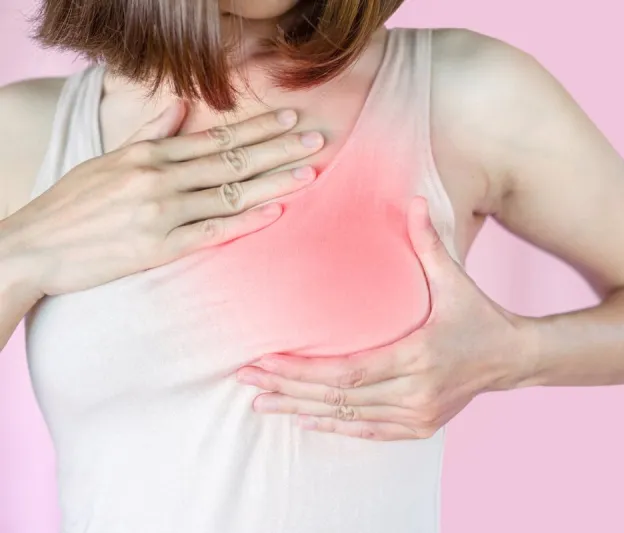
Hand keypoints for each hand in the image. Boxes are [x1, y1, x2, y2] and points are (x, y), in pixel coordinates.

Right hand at [0, 101, 324, 296]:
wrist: (33, 247)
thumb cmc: (73, 204)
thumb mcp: (109, 161)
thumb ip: (150, 134)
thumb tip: (180, 106)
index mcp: (149, 155)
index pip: (215, 137)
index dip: (257, 128)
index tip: (291, 119)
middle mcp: (159, 178)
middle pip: (231, 160)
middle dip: (278, 148)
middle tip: (317, 139)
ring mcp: (161, 213)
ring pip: (229, 192)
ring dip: (273, 182)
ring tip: (309, 172)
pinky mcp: (158, 247)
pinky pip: (212, 231)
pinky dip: (245, 220)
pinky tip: (275, 212)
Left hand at [236, 196, 524, 440]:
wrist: (512, 358)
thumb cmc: (479, 315)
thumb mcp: (454, 278)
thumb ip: (429, 242)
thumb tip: (413, 198)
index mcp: (418, 355)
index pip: (347, 371)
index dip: (302, 370)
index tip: (265, 360)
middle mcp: (416, 392)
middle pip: (339, 396)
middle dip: (289, 389)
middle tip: (248, 381)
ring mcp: (418, 414)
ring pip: (349, 416)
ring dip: (303, 410)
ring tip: (263, 403)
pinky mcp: (421, 426)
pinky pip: (369, 430)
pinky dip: (336, 425)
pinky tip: (305, 419)